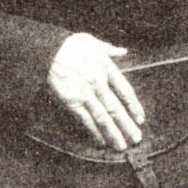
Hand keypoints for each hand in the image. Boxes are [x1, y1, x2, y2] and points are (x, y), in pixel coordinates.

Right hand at [47, 33, 144, 150]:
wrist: (47, 50)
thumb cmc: (68, 44)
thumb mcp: (92, 41)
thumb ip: (109, 49)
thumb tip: (122, 51)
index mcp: (106, 68)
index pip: (125, 91)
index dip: (134, 106)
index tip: (140, 119)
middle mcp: (99, 83)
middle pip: (116, 108)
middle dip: (127, 125)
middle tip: (136, 139)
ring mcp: (85, 94)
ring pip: (103, 117)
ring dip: (114, 133)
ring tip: (121, 146)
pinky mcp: (71, 102)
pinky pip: (85, 120)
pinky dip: (94, 132)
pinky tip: (101, 142)